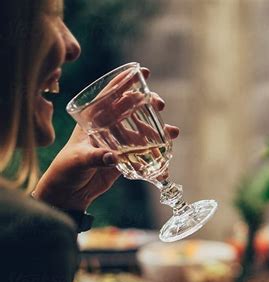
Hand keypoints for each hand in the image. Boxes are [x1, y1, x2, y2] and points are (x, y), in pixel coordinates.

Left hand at [34, 78, 178, 211]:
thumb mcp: (78, 159)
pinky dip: (154, 158)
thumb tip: (113, 157)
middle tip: (159, 105)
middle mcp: (106, 127)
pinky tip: (165, 164)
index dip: (126, 81)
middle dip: (148, 104)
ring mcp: (117, 143)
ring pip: (141, 132)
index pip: (110, 94)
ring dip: (158, 132)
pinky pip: (142, 155)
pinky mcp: (123, 159)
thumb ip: (95, 157)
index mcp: (92, 118)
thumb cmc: (66, 169)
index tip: (143, 73)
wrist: (69, 192)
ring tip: (173, 133)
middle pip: (130, 109)